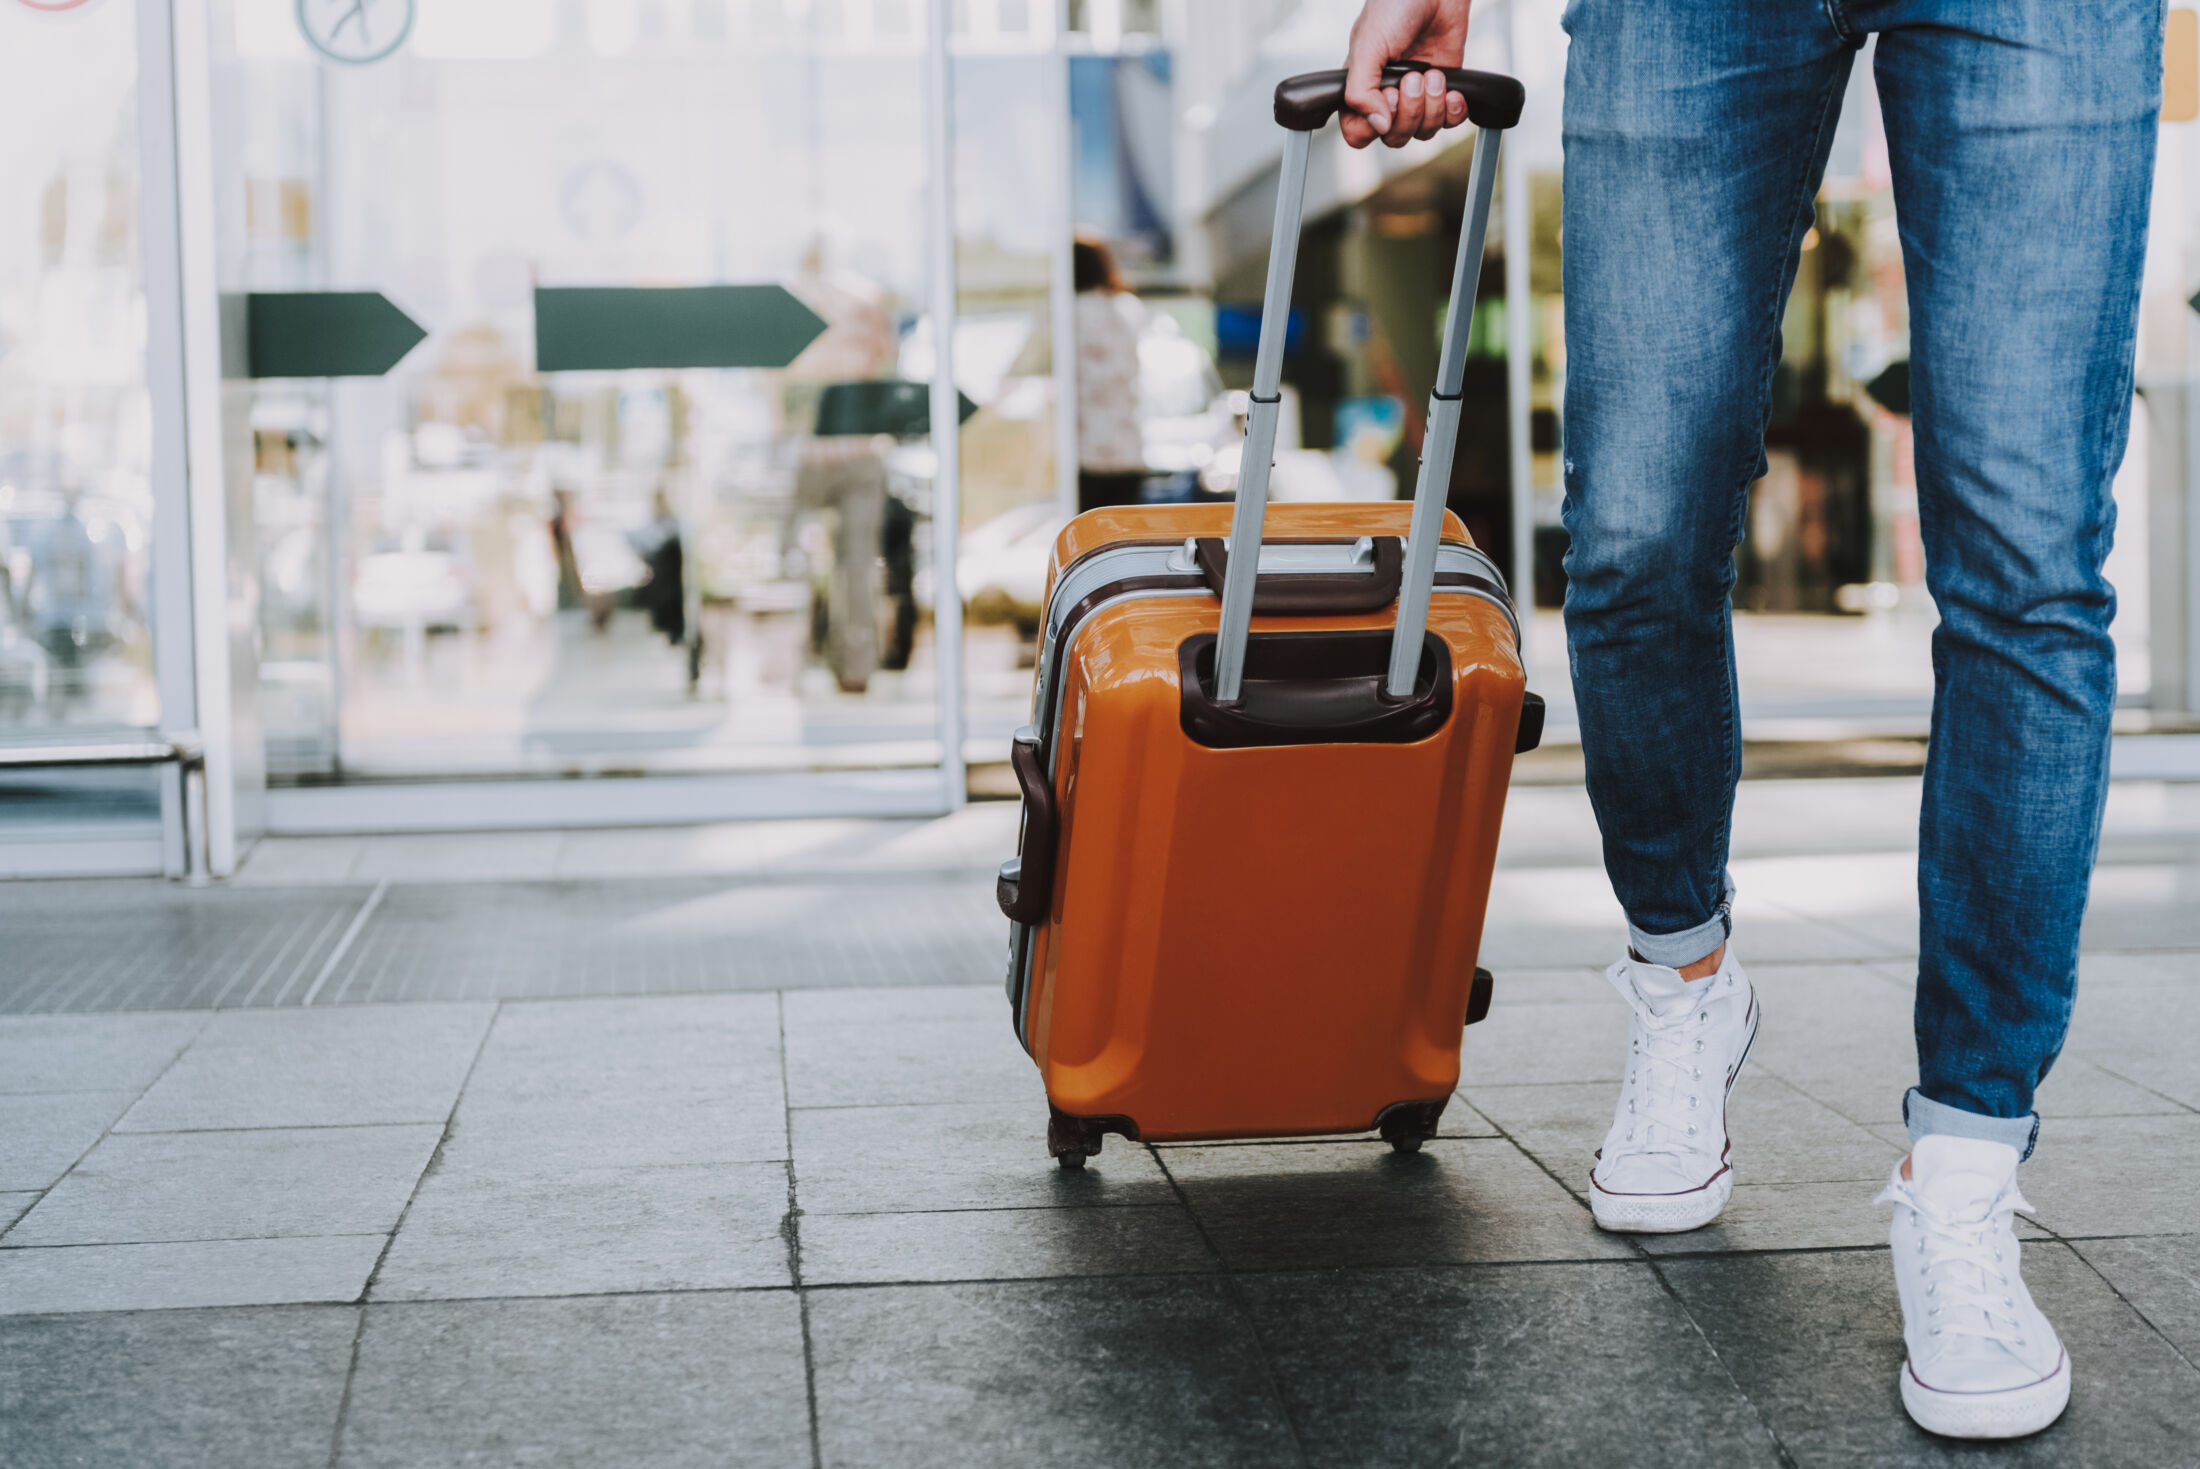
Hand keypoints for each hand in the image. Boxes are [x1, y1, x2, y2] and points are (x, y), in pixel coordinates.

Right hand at [1340, 0, 1472, 149]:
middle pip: (1394, 137)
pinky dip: (1453, 111)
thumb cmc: (1396, 5)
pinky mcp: (1443, 90)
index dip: (1373, 127)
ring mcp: (1416, 95)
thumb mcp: (1368, 44)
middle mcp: (1387, 96)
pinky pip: (1449, 122)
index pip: (1357, 133)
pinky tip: (1452, 90)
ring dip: (1432, 108)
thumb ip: (1361, 90)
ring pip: (1422, 132)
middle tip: (1413, 77)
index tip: (1387, 98)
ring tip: (1433, 74)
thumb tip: (1378, 126)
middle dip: (1408, 112)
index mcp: (1361, 86)